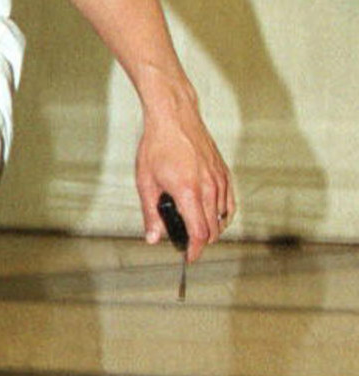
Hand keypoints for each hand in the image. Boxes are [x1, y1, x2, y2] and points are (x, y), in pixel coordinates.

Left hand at [135, 101, 234, 260]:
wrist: (174, 117)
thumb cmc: (158, 145)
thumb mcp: (146, 182)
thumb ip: (150, 213)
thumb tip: (153, 238)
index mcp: (189, 192)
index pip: (199, 233)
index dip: (194, 251)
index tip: (188, 258)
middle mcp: (209, 188)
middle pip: (213, 230)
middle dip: (200, 242)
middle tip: (185, 242)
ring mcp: (220, 180)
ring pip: (223, 218)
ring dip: (211, 228)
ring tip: (194, 227)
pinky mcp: (224, 172)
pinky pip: (229, 203)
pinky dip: (222, 214)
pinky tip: (212, 215)